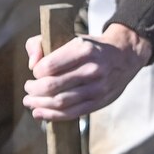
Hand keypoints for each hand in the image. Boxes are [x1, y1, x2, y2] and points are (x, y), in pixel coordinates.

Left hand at [23, 23, 153, 120]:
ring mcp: (97, 88)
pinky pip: (71, 113)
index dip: (36, 71)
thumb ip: (41, 43)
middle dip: (34, 90)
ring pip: (60, 102)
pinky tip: (40, 113)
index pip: (49, 66)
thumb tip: (31, 64)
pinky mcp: (98, 102)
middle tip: (28, 89)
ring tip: (29, 102)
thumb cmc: (90, 48)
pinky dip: (52, 116)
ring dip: (39, 104)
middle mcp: (92, 69)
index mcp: (83, 49)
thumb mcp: (70, 37)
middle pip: (52, 86)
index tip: (35, 72)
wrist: (125, 56)